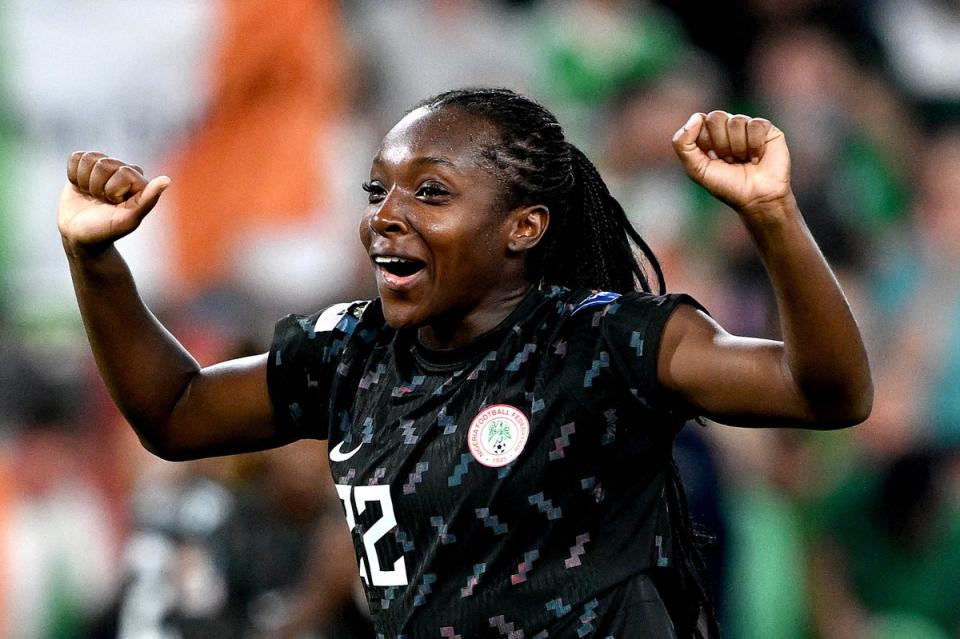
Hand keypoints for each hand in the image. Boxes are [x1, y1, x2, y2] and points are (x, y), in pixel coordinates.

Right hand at [58, 151, 169, 254]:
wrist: (79, 236)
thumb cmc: (105, 231)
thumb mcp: (128, 219)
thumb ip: (148, 200)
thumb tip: (167, 180)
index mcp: (140, 182)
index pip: (122, 171)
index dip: (111, 190)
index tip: (113, 205)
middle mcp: (124, 171)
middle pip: (104, 163)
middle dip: (97, 186)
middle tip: (101, 202)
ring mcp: (105, 168)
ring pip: (89, 158)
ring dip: (85, 181)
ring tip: (92, 196)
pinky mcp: (86, 167)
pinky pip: (76, 157)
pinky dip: (73, 175)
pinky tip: (81, 188)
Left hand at [672, 111, 791, 216]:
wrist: (756, 199)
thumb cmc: (726, 185)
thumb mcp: (696, 169)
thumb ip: (683, 144)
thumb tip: (696, 117)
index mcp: (709, 135)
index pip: (700, 120)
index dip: (705, 140)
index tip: (712, 158)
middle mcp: (727, 128)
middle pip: (716, 116)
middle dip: (720, 144)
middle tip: (728, 160)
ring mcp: (747, 126)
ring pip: (736, 120)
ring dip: (737, 148)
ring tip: (743, 161)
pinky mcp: (767, 129)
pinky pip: (755, 124)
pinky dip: (754, 145)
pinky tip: (756, 158)